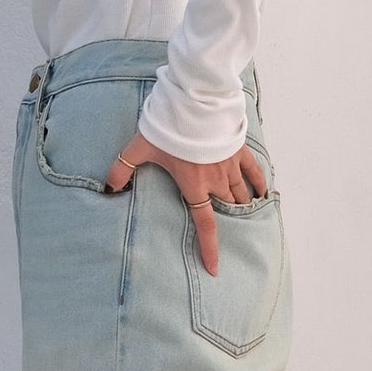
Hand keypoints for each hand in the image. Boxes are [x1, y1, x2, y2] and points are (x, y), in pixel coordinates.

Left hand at [104, 130, 267, 276]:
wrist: (196, 103)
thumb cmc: (169, 127)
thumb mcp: (140, 147)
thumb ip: (122, 168)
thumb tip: (108, 187)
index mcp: (194, 186)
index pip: (205, 224)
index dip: (209, 248)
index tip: (214, 268)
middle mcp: (215, 181)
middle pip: (227, 208)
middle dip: (230, 220)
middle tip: (231, 231)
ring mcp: (230, 166)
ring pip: (241, 193)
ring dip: (243, 205)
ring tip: (245, 214)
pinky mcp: (239, 150)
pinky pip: (254, 171)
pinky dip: (259, 183)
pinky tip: (263, 193)